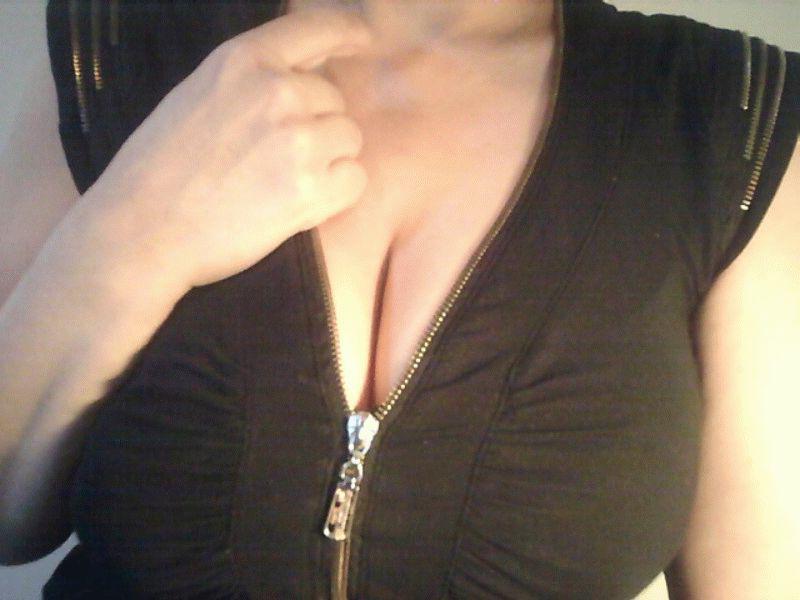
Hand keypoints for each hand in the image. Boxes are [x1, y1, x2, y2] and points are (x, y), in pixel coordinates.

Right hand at [79, 9, 372, 289]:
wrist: (144, 229)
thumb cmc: (159, 167)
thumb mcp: (200, 95)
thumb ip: (253, 80)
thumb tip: (306, 72)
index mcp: (243, 60)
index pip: (315, 28)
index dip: (347, 31)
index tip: (362, 39)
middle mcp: (277, 92)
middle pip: (335, 99)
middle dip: (316, 125)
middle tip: (274, 158)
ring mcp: (298, 140)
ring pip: (349, 139)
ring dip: (328, 160)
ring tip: (282, 182)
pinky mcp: (310, 189)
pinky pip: (355, 179)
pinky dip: (336, 193)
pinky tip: (298, 203)